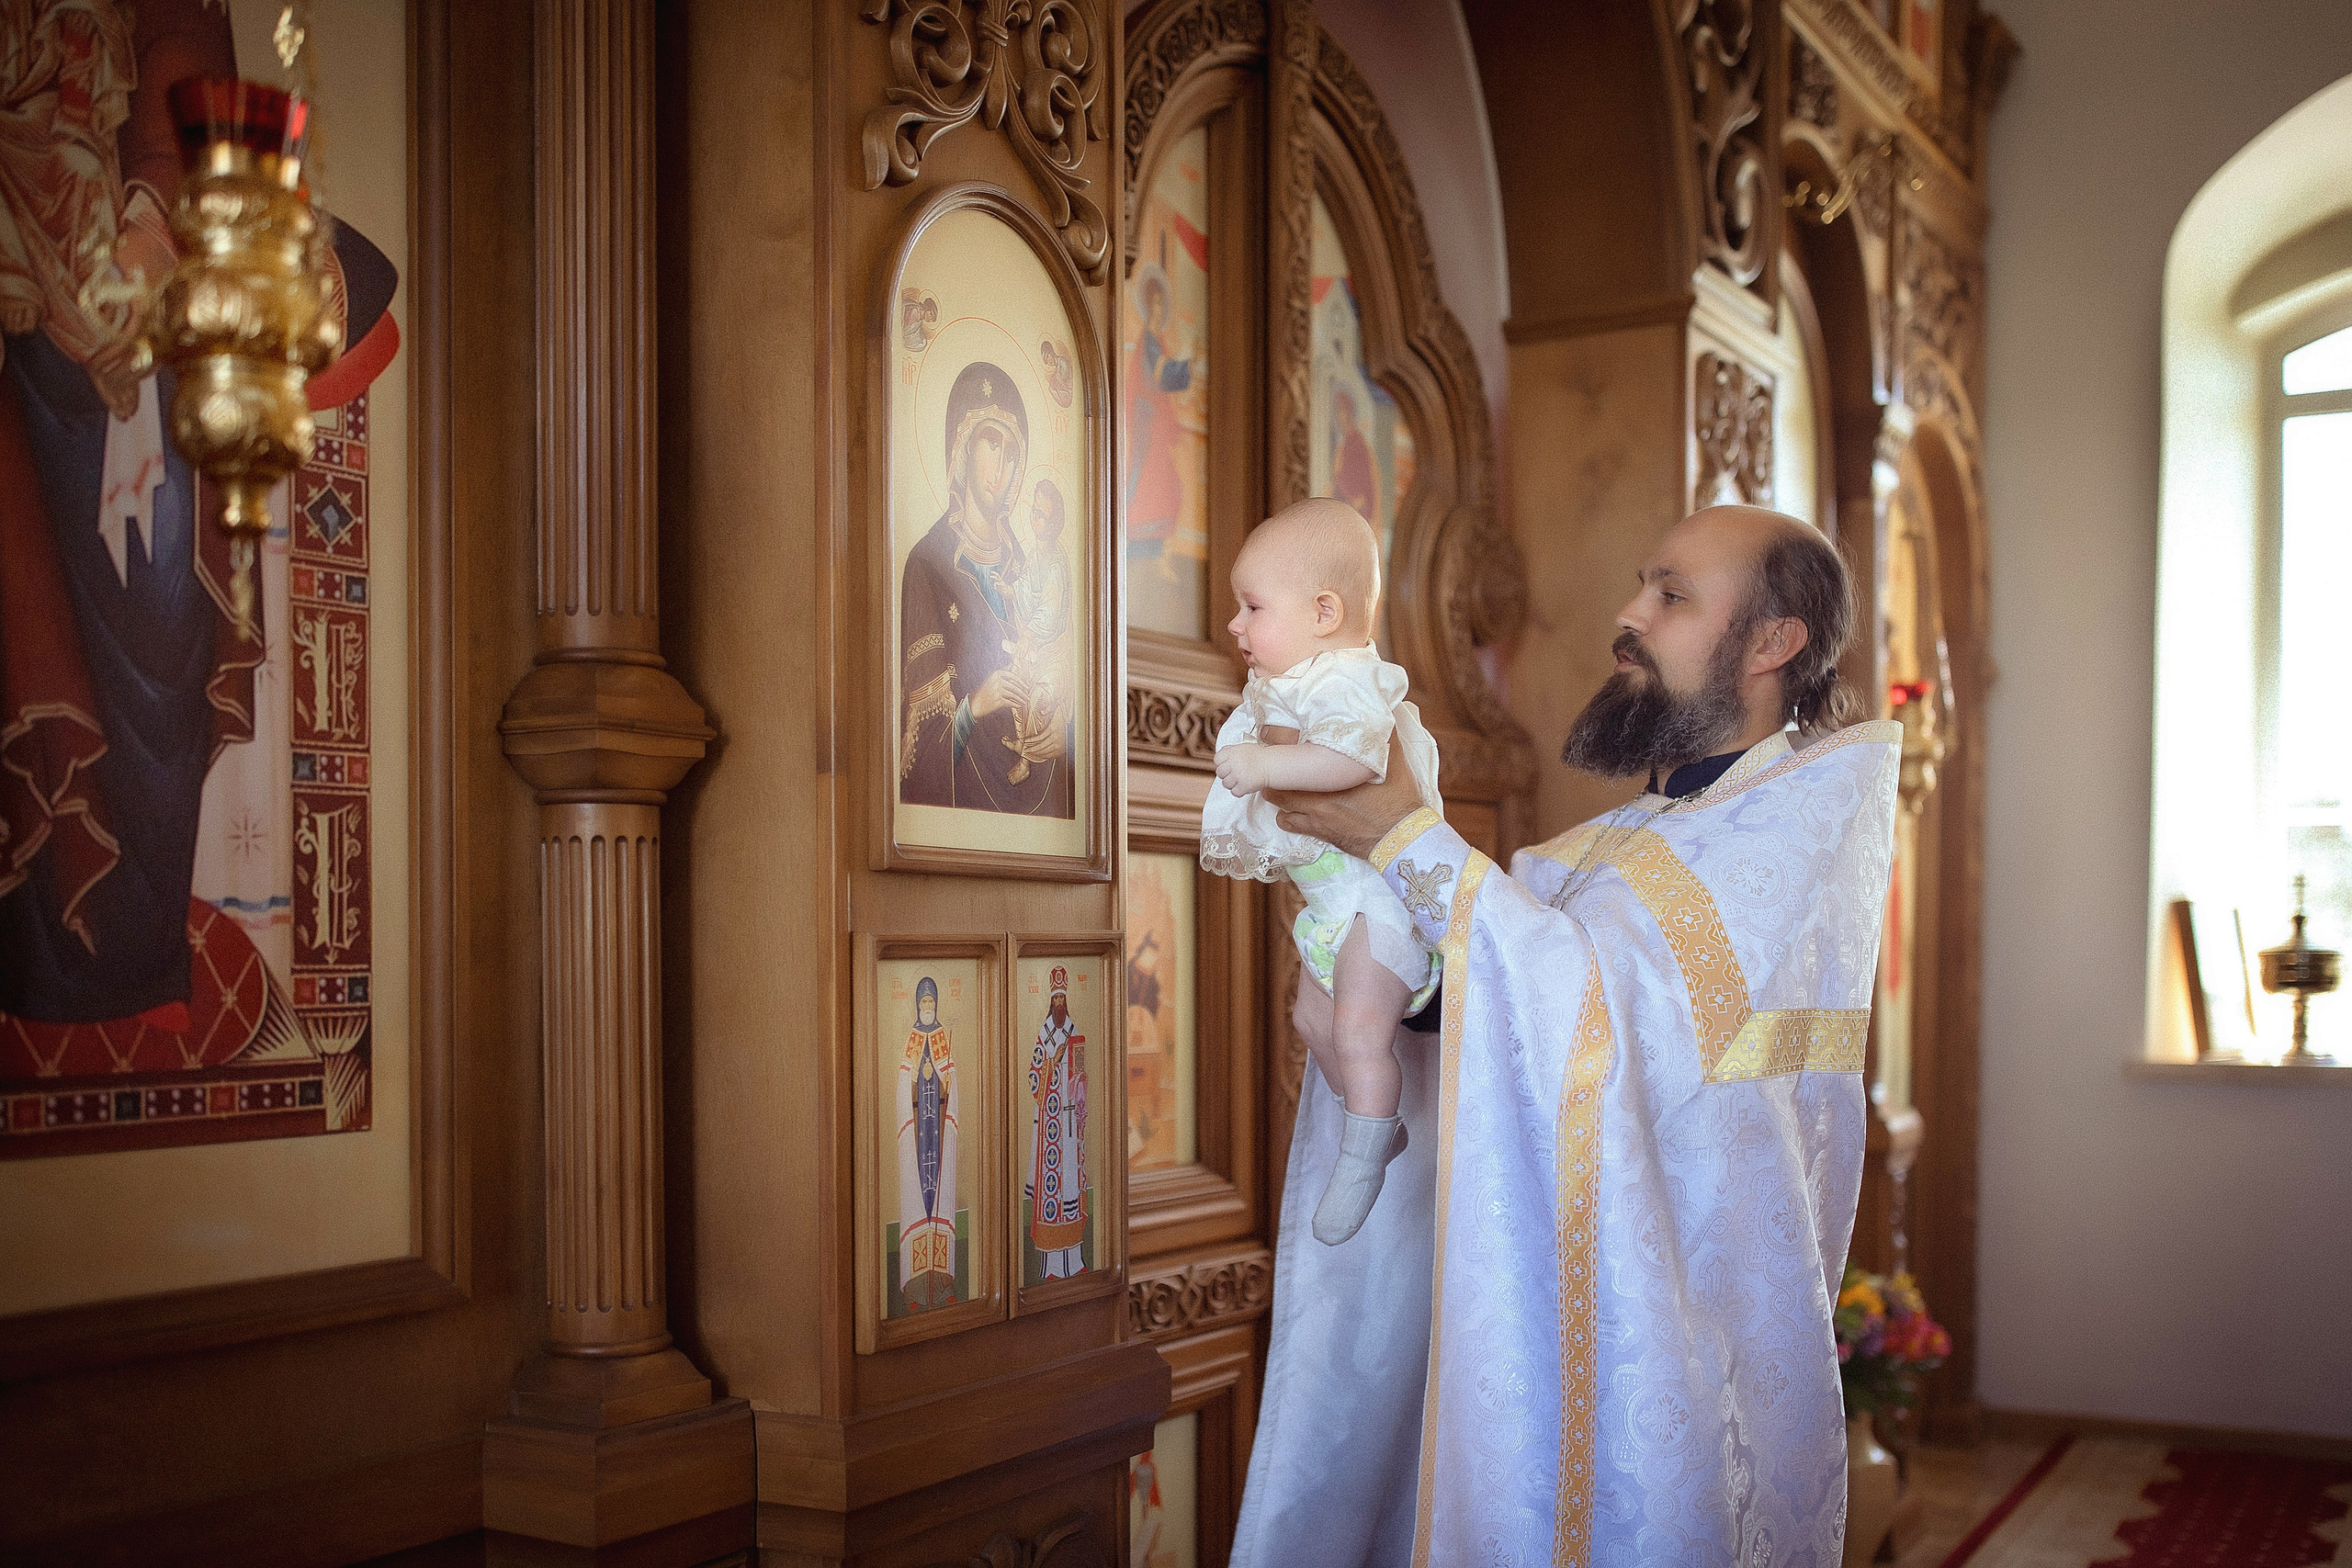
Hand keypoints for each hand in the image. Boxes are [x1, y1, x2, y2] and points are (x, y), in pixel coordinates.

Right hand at [968, 666, 1026, 719]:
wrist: (975, 704)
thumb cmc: (983, 692)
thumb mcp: (991, 679)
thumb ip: (1002, 672)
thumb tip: (1012, 664)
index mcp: (996, 674)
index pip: (1013, 676)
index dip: (1022, 682)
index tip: (1027, 687)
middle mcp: (997, 681)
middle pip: (1015, 687)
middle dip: (1023, 693)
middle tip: (1027, 697)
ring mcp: (997, 691)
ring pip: (1013, 695)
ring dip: (1020, 700)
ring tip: (1024, 702)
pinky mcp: (998, 701)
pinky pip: (1010, 703)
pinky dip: (1015, 705)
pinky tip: (1018, 706)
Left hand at [1215, 743, 1267, 795]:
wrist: (1272, 765)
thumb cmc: (1259, 756)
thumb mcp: (1243, 747)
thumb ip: (1230, 750)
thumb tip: (1221, 752)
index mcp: (1232, 753)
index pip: (1217, 759)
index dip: (1221, 763)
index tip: (1227, 765)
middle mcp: (1234, 763)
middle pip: (1220, 773)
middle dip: (1226, 774)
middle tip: (1235, 774)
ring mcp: (1238, 775)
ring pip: (1226, 784)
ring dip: (1232, 784)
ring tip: (1241, 780)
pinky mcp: (1244, 786)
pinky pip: (1234, 792)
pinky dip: (1239, 791)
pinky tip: (1245, 786)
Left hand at [1268, 733, 1422, 858]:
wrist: (1400, 835)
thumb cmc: (1396, 795)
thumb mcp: (1392, 758)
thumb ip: (1382, 734)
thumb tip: (1382, 710)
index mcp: (1331, 770)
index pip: (1290, 750)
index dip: (1276, 740)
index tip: (1271, 735)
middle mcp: (1316, 792)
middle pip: (1278, 778)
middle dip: (1275, 768)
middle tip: (1277, 760)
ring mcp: (1314, 813)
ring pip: (1279, 801)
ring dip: (1278, 792)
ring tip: (1283, 784)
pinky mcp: (1318, 831)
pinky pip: (1289, 823)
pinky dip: (1286, 815)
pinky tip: (1292, 810)